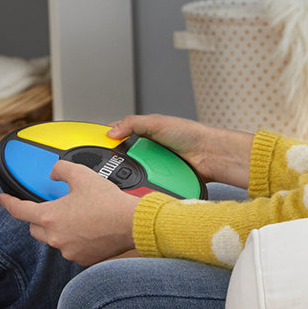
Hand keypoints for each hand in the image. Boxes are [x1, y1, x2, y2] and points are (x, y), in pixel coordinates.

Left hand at [0, 160, 140, 265]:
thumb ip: (61, 170)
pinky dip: (74, 238)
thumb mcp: (81, 175)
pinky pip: (70, 248)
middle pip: (35, 228)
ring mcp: (68, 250)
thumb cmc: (108, 201)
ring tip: (78, 216)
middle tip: (52, 207)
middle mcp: (56, 237)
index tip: (2, 199)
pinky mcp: (82, 259)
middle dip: (39, 217)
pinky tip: (87, 228)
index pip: (20, 210)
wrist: (130, 223)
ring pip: (54, 239)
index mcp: (50, 217)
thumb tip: (53, 173)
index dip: (8, 203)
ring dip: (59, 228)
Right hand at [107, 113, 251, 188]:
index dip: (109, 142)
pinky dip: (145, 185)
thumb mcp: (156, 122)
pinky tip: (142, 185)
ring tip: (127, 177)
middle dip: (119, 163)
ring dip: (133, 176)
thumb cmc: (190, 134)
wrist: (211, 155)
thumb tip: (111, 131)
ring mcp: (156, 166)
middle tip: (110, 167)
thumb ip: (132, 124)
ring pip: (136, 173)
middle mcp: (150, 150)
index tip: (96, 147)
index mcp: (145, 134)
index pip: (121, 137)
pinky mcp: (163, 180)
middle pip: (125, 158)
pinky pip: (149, 184)